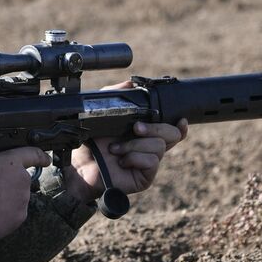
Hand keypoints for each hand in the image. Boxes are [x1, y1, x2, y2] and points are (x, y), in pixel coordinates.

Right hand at [0, 147, 50, 239]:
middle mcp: (22, 179)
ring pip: (16, 195)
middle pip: (18, 178)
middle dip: (6, 181)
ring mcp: (23, 200)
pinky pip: (13, 211)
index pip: (32, 154)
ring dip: (4, 196)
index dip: (40, 156)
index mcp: (11, 162)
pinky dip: (4, 211)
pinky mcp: (20, 217)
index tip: (45, 159)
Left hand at [63, 81, 188, 202]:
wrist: (80, 164)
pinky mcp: (145, 177)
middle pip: (173, 135)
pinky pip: (151, 161)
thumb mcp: (103, 111)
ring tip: (116, 148)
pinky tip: (121, 160)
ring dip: (134, 144)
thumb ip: (117, 95)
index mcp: (146, 133)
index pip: (173, 130)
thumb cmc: (91, 141)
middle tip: (135, 128)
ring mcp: (149, 163)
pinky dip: (134, 157)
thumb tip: (131, 84)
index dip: (181, 126)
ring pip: (159, 146)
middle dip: (155, 128)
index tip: (181, 119)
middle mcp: (150, 147)